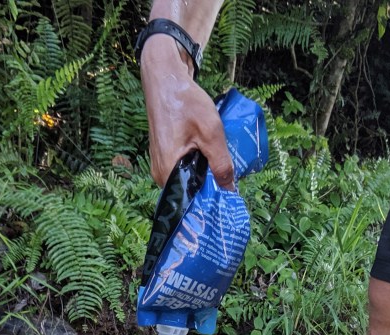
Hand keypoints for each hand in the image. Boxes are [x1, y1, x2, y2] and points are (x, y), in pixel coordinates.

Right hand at [140, 36, 234, 189]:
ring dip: (205, 174)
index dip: (211, 200)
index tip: (229, 200)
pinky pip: (183, 168)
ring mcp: (160, 164)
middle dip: (210, 186)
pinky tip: (209, 156)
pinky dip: (197, 164)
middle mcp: (159, 173)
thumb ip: (221, 163)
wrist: (166, 79)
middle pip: (189, 190)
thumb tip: (230, 189)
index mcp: (167, 171)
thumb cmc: (185, 102)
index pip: (191, 199)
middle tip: (230, 180)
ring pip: (187, 178)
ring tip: (222, 167)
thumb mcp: (211, 133)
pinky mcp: (164, 155)